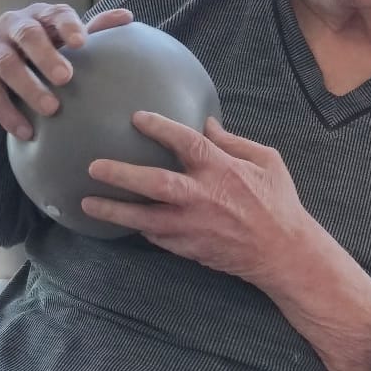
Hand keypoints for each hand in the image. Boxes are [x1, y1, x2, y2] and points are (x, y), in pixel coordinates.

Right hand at [0, 2, 133, 137]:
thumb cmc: (42, 44)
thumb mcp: (64, 35)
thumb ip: (94, 29)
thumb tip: (127, 17)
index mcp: (40, 15)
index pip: (55, 14)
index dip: (68, 26)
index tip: (82, 43)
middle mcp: (13, 26)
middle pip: (27, 36)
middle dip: (46, 56)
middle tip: (66, 78)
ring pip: (7, 64)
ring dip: (28, 87)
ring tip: (51, 109)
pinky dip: (8, 114)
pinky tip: (26, 132)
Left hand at [82, 114, 311, 282]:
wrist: (282, 252)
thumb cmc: (278, 202)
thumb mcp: (267, 161)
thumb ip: (234, 142)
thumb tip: (207, 125)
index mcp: (223, 170)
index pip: (186, 142)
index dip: (160, 128)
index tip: (137, 118)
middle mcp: (204, 197)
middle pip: (155, 183)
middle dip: (122, 174)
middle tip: (94, 167)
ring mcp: (194, 226)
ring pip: (145, 218)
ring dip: (115, 210)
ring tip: (87, 204)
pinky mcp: (190, 248)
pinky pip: (156, 237)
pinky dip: (138, 228)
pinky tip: (121, 220)